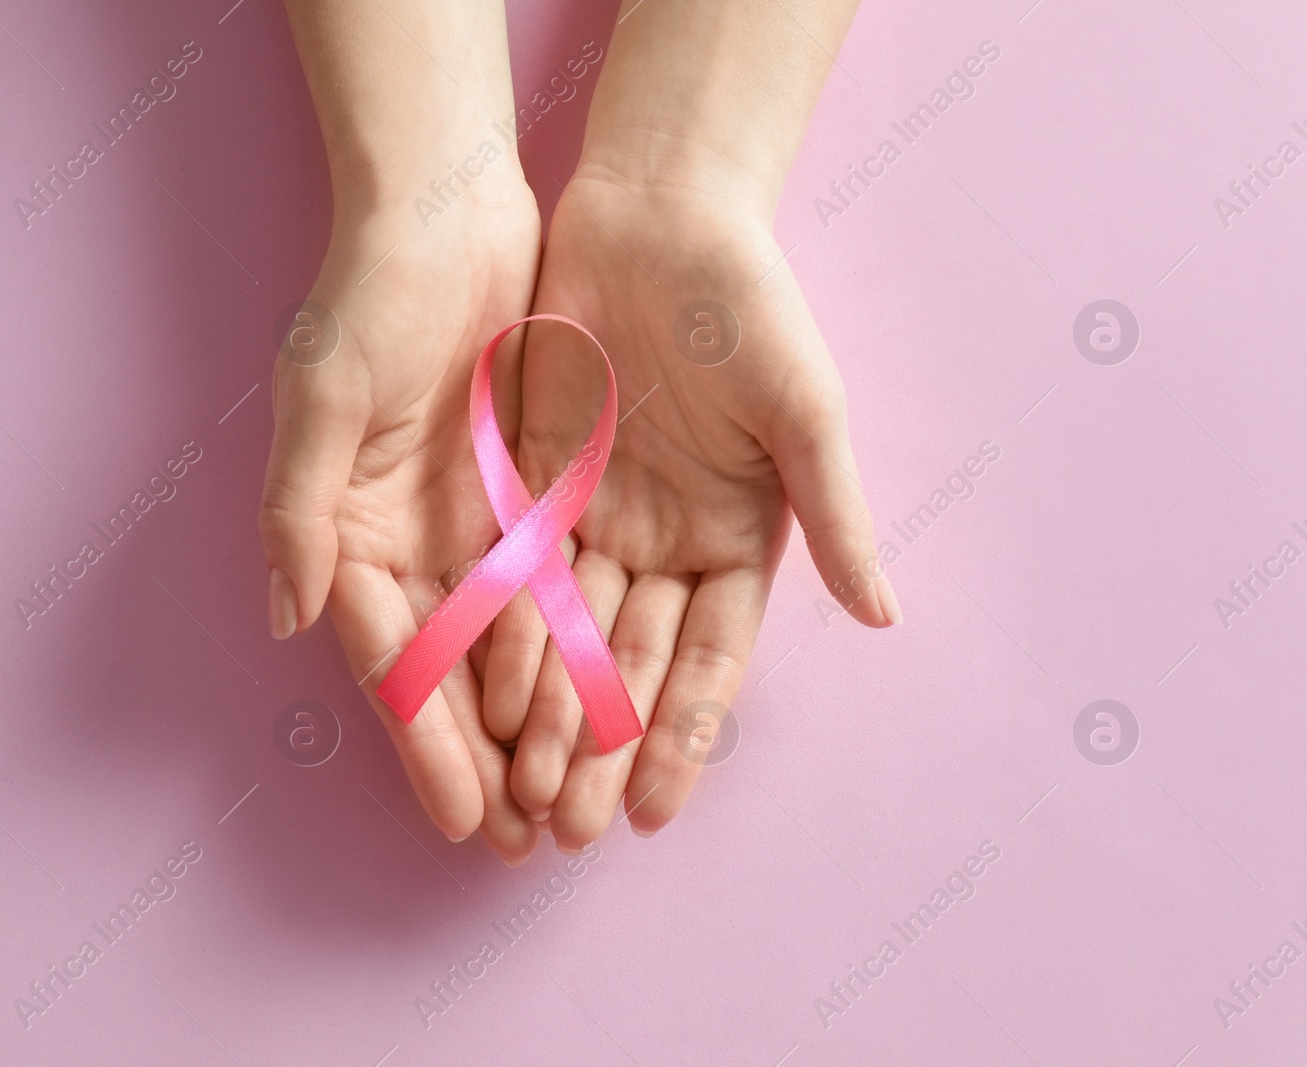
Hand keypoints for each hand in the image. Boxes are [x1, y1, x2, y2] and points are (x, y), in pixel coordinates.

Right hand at [260, 185, 544, 863]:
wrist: (448, 210)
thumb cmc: (367, 293)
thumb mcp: (324, 391)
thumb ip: (300, 506)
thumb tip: (292, 620)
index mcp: (347, 534)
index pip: (391, 661)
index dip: (425, 742)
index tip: (466, 818)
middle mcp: (407, 545)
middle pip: (449, 676)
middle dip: (484, 763)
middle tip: (529, 847)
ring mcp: (470, 525)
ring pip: (506, 649)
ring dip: (534, 728)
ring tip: (570, 804)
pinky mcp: (526, 495)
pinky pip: (555, 589)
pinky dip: (573, 652)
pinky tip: (603, 706)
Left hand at [483, 171, 898, 847]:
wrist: (660, 216)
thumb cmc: (750, 308)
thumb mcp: (803, 410)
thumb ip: (835, 514)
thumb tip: (886, 617)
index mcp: (738, 541)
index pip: (708, 663)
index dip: (684, 740)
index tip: (654, 816)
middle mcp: (666, 544)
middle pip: (631, 668)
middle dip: (602, 750)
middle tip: (568, 832)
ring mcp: (598, 519)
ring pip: (570, 635)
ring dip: (549, 713)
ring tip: (522, 792)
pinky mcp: (535, 484)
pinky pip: (517, 572)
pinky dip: (505, 634)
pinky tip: (485, 697)